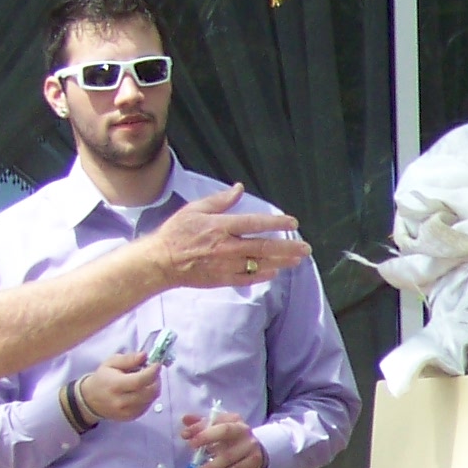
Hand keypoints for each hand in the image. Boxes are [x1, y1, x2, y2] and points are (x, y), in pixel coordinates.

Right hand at [75, 351, 160, 423]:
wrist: (91, 400)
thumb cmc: (103, 378)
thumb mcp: (111, 363)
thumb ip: (128, 359)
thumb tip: (145, 356)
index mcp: (115, 385)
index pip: (140, 380)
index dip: (153, 372)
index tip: (157, 364)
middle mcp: (122, 401)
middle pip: (150, 392)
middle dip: (156, 379)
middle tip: (153, 372)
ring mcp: (128, 411)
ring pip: (152, 399)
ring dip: (154, 388)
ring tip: (146, 380)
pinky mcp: (132, 417)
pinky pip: (148, 405)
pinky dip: (149, 396)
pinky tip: (142, 390)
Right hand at [147, 186, 301, 290]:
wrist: (161, 261)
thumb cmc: (176, 232)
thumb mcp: (195, 209)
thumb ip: (220, 200)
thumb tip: (239, 188)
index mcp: (221, 227)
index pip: (256, 223)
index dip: (276, 222)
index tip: (292, 222)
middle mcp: (228, 246)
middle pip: (265, 247)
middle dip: (288, 247)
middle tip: (306, 248)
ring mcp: (227, 264)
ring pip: (261, 264)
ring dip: (282, 262)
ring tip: (297, 260)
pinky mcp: (223, 279)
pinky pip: (249, 278)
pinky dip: (264, 275)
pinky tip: (275, 272)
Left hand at [179, 410, 266, 467]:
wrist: (256, 452)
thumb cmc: (231, 439)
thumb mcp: (218, 429)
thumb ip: (202, 424)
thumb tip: (185, 419)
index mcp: (232, 419)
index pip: (214, 420)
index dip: (199, 427)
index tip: (184, 435)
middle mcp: (242, 430)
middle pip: (225, 431)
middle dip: (206, 437)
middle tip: (191, 446)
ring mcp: (249, 446)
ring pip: (228, 455)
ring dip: (211, 465)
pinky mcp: (252, 461)